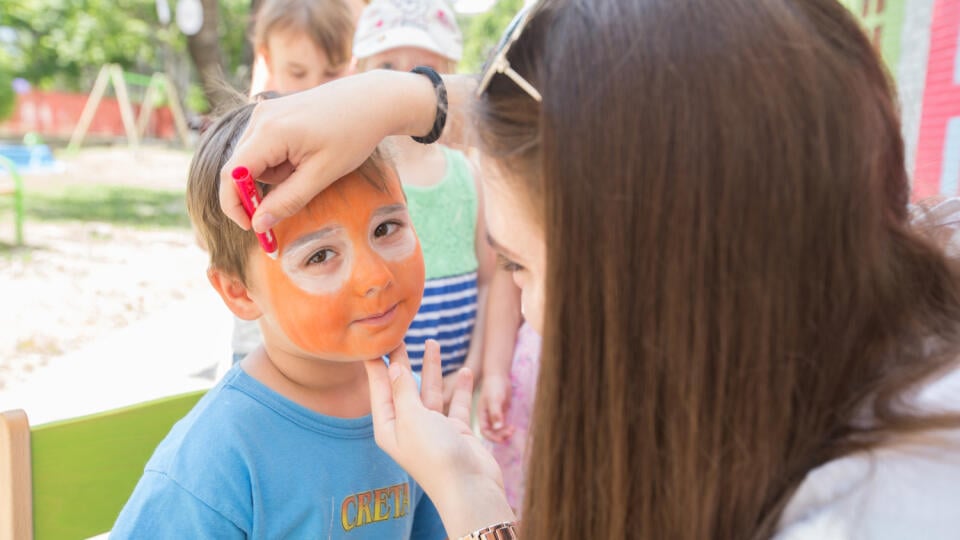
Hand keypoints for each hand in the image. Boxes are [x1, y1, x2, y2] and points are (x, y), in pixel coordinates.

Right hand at [218, 71, 436, 232]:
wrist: (371, 100)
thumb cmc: (352, 135)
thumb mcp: (323, 174)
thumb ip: (288, 200)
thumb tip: (258, 224)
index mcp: (270, 131)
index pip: (232, 175)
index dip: (236, 205)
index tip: (253, 227)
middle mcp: (259, 117)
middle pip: (238, 168)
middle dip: (257, 192)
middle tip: (290, 202)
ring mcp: (264, 112)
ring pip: (251, 159)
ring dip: (272, 175)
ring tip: (307, 167)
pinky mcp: (272, 113)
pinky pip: (262, 147)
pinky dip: (278, 161)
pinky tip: (304, 155)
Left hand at [365, 340, 514, 536]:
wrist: (469, 486)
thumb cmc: (434, 454)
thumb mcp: (412, 417)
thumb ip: (403, 391)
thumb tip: (393, 367)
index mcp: (389, 427)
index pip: (379, 389)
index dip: (376, 365)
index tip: (372, 342)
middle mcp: (408, 427)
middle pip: (403, 387)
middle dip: (403, 361)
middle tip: (400, 334)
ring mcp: (432, 429)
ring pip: (429, 391)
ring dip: (432, 369)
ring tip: (432, 342)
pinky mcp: (454, 431)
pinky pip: (454, 404)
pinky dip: (459, 388)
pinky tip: (465, 371)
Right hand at [478, 375, 514, 442]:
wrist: (499, 376)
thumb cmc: (494, 386)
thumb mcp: (494, 400)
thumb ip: (495, 413)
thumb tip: (498, 427)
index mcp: (481, 415)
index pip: (484, 431)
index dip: (492, 437)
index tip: (502, 440)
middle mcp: (486, 417)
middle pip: (492, 432)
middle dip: (500, 435)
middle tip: (510, 433)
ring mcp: (493, 416)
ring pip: (498, 430)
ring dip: (504, 432)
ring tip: (513, 430)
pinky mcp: (500, 414)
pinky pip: (502, 425)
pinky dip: (507, 428)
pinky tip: (513, 427)